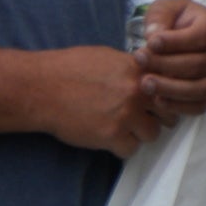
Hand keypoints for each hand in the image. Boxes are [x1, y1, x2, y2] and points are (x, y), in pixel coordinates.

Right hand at [37, 45, 164, 157]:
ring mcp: (126, 115)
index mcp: (134, 69)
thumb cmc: (65, 69)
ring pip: (152, 133)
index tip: (155, 102)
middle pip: (167, 113)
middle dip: (155, 117)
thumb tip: (147, 77)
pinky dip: (120, 146)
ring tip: (118, 126)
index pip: (168, 87)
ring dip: (138, 133)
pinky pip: (131, 149)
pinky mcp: (113, 136)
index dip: (163, 96)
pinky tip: (105, 135)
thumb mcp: (102, 56)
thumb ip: (129, 67)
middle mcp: (135, 91)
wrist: (37, 88)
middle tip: (138, 117)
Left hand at [137, 0, 205, 118]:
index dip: (175, 42)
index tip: (150, 43)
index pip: (200, 37)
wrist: (181, 30)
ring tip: (146, 83)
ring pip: (201, 88)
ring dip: (172, 88)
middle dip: (166, 64)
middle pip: (199, 65)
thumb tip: (153, 36)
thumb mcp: (164, 8)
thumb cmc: (172, 18)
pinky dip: (181, 106)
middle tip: (140, 60)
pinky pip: (200, 105)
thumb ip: (159, 17)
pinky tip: (158, 100)